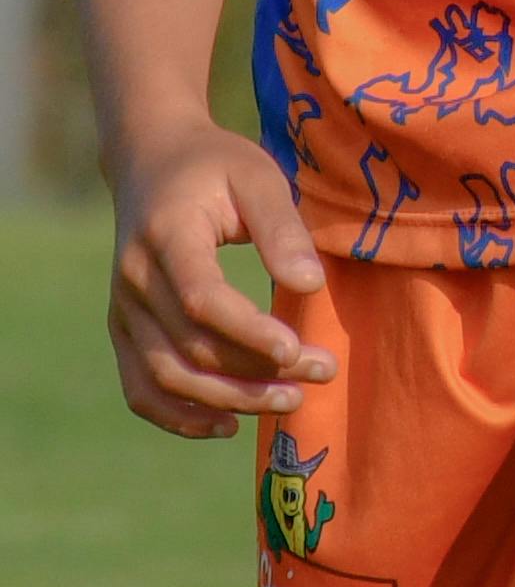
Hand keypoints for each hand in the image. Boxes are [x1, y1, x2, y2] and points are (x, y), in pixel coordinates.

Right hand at [109, 123, 334, 439]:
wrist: (151, 161)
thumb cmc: (214, 166)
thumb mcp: (256, 175)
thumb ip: (281, 227)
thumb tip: (310, 285)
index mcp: (166, 234)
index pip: (201, 300)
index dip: (248, 332)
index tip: (297, 349)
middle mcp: (134, 278)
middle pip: (190, 346)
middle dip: (257, 370)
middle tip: (321, 371)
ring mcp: (122, 309)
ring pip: (166, 376)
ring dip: (228, 400)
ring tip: (289, 401)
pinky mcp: (123, 330)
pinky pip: (141, 389)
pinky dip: (178, 417)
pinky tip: (227, 425)